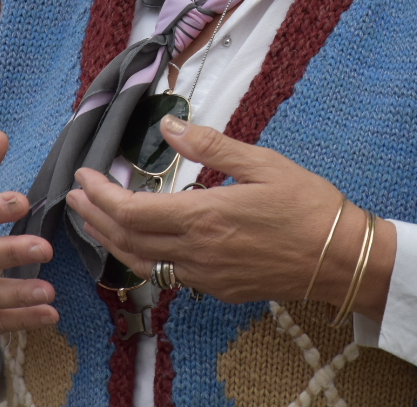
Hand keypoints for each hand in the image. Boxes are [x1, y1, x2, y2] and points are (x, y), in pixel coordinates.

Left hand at [66, 116, 395, 319]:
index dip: (100, 196)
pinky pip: (167, 275)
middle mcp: (198, 253)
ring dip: (110, 241)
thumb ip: (210, 146)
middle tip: (74, 196)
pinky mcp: (218, 289)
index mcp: (206, 217)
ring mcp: (206, 277)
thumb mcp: (262, 163)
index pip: (132, 212)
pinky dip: (140, 258)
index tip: (84, 176)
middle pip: (127, 241)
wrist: (342, 258)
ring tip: (92, 220)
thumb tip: (168, 127)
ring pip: (141, 264)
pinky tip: (138, 243)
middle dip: (93, 218)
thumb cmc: (308, 205)